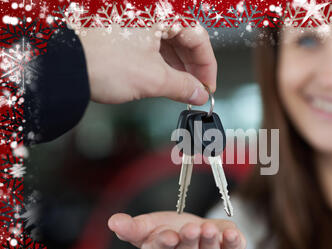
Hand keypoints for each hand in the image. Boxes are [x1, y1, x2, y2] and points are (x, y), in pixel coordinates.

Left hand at [78, 22, 216, 104]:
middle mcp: (150, 11)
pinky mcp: (124, 28)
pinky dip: (161, 61)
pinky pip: (152, 42)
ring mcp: (136, 18)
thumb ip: (183, 87)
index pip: (200, 38)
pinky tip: (164, 78)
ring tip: (180, 89)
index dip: (207, 67)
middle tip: (195, 91)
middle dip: (192, 68)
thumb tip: (197, 94)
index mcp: (163, 12)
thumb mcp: (152, 78)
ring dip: (178, 66)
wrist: (63, 64)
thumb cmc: (102, 61)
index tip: (207, 88)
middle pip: (185, 38)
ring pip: (168, 41)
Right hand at [108, 211, 245, 248]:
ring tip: (209, 229)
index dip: (165, 244)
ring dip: (209, 241)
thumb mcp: (150, 225)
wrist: (200, 232)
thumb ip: (133, 226)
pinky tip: (231, 233)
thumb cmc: (172, 230)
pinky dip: (233, 242)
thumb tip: (113, 221)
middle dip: (189, 242)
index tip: (167, 235)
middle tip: (191, 229)